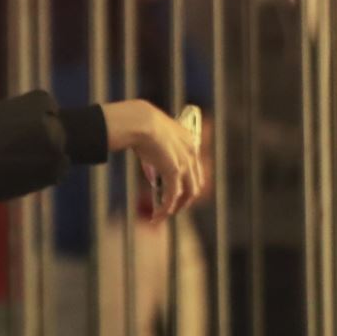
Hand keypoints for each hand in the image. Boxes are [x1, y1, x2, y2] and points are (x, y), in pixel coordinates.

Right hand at [100, 99, 203, 218]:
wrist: (141, 121)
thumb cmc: (142, 125)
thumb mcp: (155, 138)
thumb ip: (158, 154)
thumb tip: (151, 169)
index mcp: (189, 142)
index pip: (195, 169)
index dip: (187, 184)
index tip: (177, 193)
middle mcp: (191, 153)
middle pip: (195, 184)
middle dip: (184, 199)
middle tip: (172, 208)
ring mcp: (185, 162)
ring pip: (187, 194)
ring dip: (177, 207)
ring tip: (164, 215)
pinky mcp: (175, 171)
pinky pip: (173, 196)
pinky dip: (166, 208)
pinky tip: (158, 214)